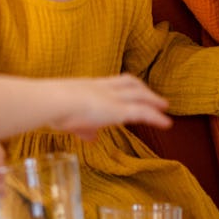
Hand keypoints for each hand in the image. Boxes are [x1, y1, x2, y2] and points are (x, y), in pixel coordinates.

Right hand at [55, 74, 171, 140]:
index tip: (134, 88)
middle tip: (156, 97)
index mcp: (88, 86)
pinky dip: (156, 117)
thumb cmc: (52, 108)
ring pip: (139, 95)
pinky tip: (166, 123)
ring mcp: (112, 97)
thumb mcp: (67, 118)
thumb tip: (91, 137)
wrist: (53, 101)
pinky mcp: (119, 110)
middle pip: (129, 83)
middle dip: (144, 89)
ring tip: (164, 106)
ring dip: (153, 100)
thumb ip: (83, 128)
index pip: (111, 82)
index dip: (125, 85)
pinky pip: (143, 112)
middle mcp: (103, 88)